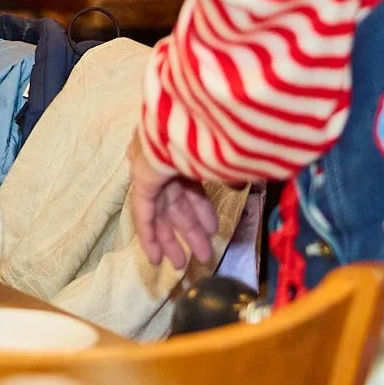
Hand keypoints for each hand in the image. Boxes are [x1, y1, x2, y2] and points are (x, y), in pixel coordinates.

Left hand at [128, 132, 219, 268]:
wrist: (195, 119)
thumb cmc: (218, 134)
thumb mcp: (227, 159)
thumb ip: (230, 174)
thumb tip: (241, 184)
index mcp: (187, 153)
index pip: (192, 187)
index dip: (202, 211)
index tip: (213, 230)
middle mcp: (166, 160)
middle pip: (176, 202)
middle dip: (190, 230)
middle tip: (202, 255)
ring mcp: (152, 169)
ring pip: (161, 212)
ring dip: (172, 239)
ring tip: (182, 264)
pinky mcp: (142, 179)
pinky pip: (143, 213)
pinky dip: (149, 236)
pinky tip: (155, 259)